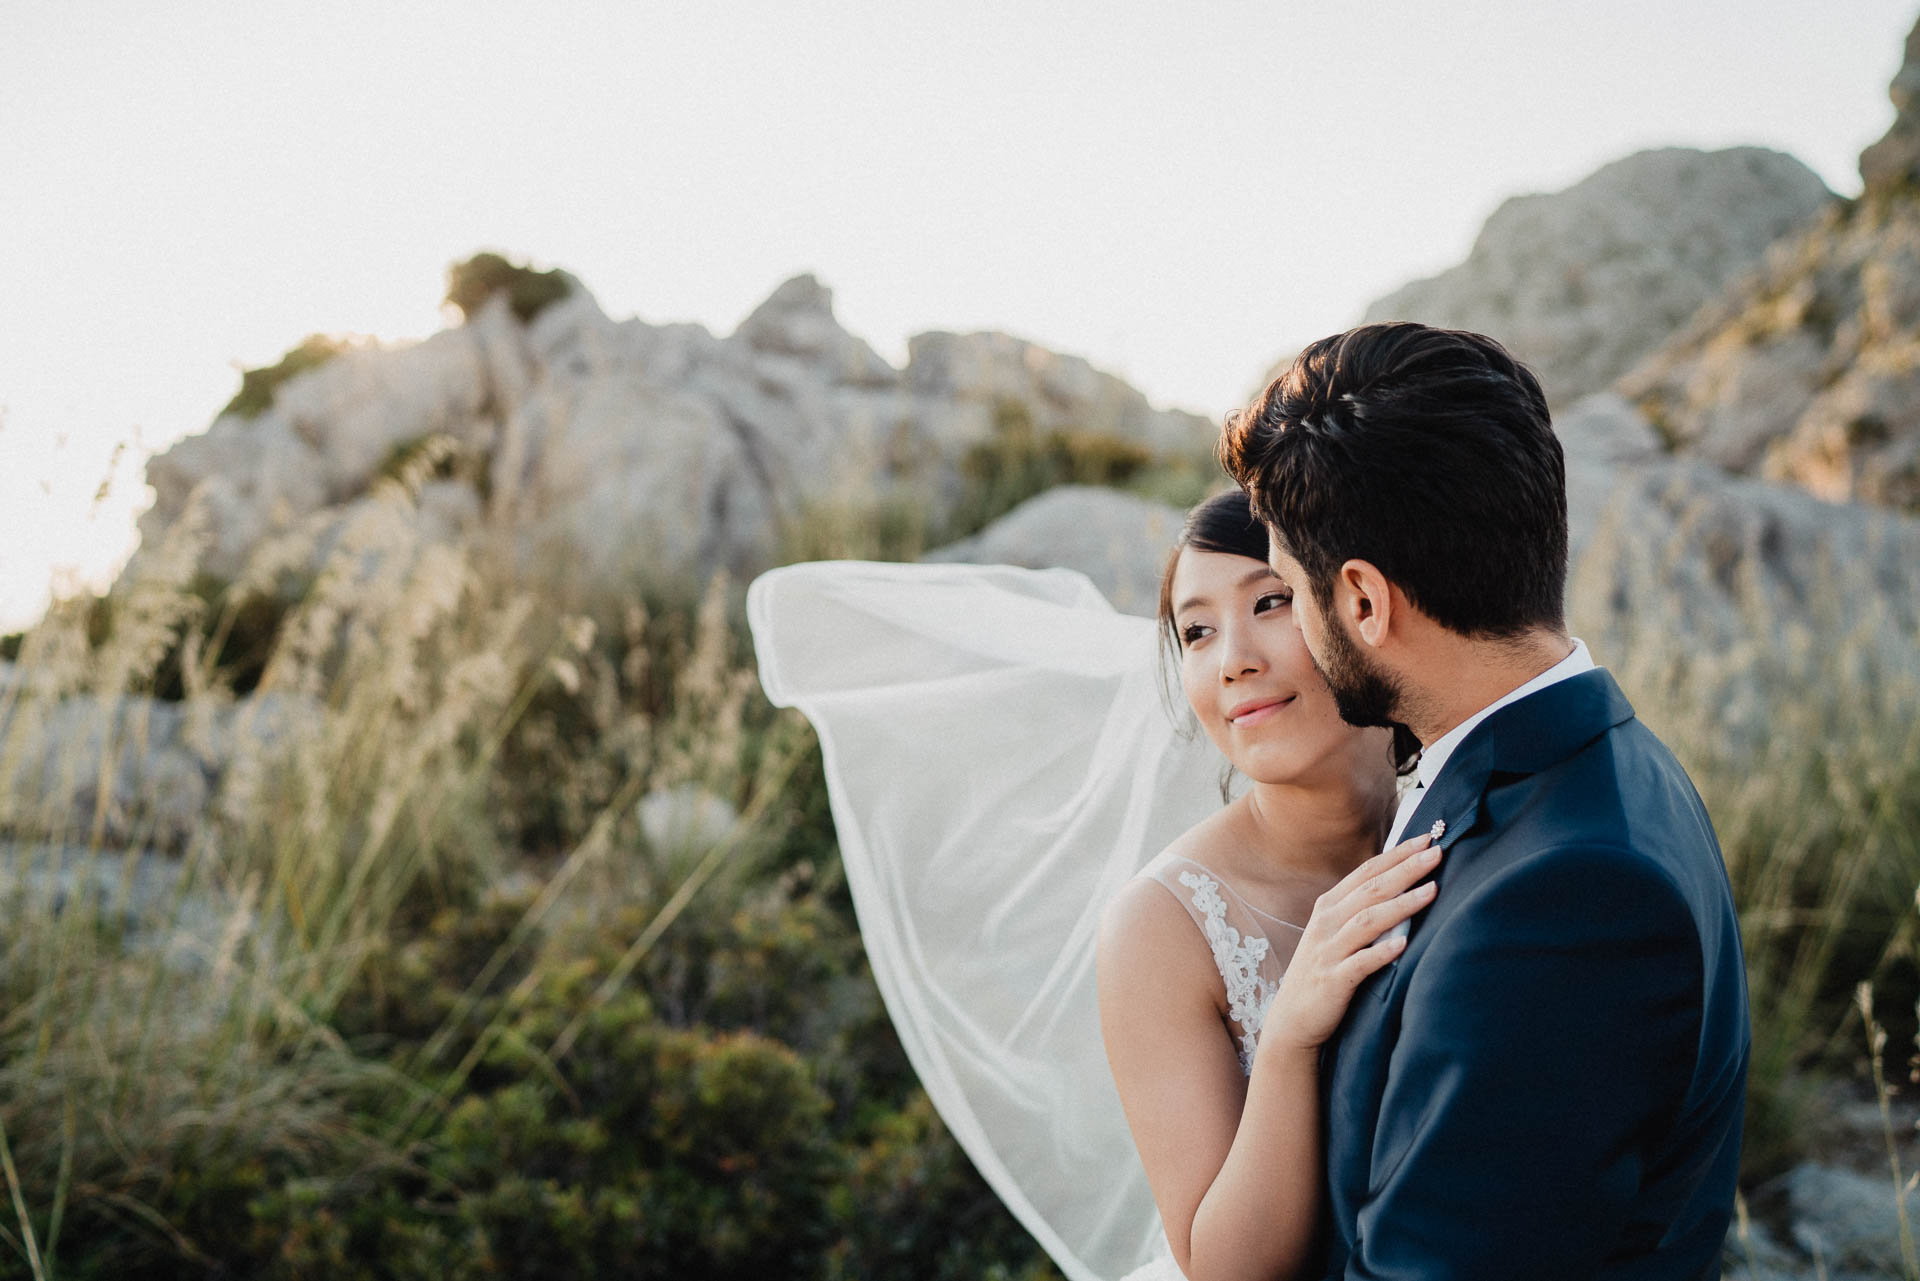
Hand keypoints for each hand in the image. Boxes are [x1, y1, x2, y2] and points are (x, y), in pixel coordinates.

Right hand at [1262, 831, 1442, 1053]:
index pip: (1367, 872)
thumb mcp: (1335, 934)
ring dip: (1402, 903)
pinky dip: (1382, 952)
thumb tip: (1401, 885)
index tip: (1426, 838)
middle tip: (1437, 852)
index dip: (1396, 854)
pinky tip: (1404, 944)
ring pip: (1368, 920)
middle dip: (1406, 869)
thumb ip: (1361, 909)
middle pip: (1371, 889)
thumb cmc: (1323, 971)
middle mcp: (1326, 923)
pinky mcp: (1333, 980)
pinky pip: (1360, 963)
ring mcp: (1328, 951)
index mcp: (1328, 907)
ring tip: (1432, 890)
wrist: (1292, 1018)